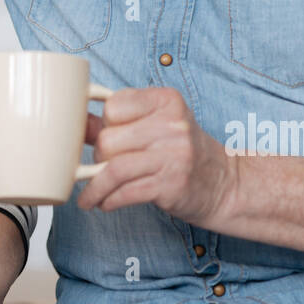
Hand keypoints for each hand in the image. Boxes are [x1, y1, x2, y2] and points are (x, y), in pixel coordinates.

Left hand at [76, 87, 238, 226]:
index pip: (113, 106)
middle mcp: (173, 124)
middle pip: (109, 139)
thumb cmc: (183, 152)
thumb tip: (78, 123)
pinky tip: (104, 203)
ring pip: (113, 168)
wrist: (225, 184)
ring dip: (94, 186)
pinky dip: (108, 200)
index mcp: (167, 100)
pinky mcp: (172, 184)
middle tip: (101, 169)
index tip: (105, 137)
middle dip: (98, 158)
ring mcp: (174, 154)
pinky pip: (125, 192)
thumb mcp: (158, 125)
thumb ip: (120, 121)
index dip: (104, 124)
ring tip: (89, 195)